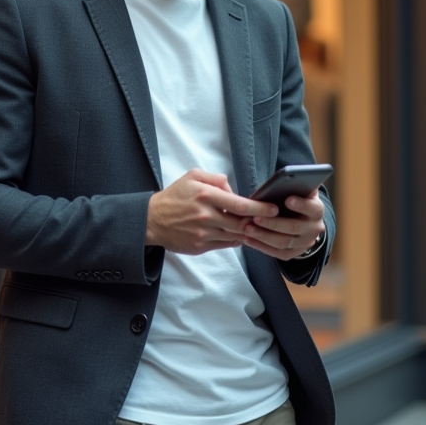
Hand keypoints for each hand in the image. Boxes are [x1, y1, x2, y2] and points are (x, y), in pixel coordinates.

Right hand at [146, 169, 277, 254]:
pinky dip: (234, 240)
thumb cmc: (175, 196)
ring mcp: (202, 234)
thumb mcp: (193, 176)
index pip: (241, 205)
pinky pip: (224, 245)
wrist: (151, 220)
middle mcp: (205, 216)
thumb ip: (217, 179)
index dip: (260, 208)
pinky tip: (236, 233)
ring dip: (246, 232)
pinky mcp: (199, 247)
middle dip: (257, 222)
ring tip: (253, 226)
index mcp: (205, 195)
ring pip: (235, 236)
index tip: (274, 209)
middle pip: (241, 223)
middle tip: (269, 220)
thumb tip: (235, 191)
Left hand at [242, 190, 325, 259]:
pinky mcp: (294, 254)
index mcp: (317, 210)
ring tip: (247, 229)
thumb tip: (282, 179)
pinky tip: (248, 240)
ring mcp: (305, 243)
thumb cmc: (296, 200)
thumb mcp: (300, 191)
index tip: (287, 199)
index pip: (312, 208)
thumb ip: (295, 186)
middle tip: (256, 217)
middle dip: (273, 223)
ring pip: (284, 242)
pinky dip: (261, 247)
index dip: (301, 204)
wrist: (304, 222)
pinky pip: (277, 253)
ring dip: (264, 236)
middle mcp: (314, 229)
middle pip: (294, 227)